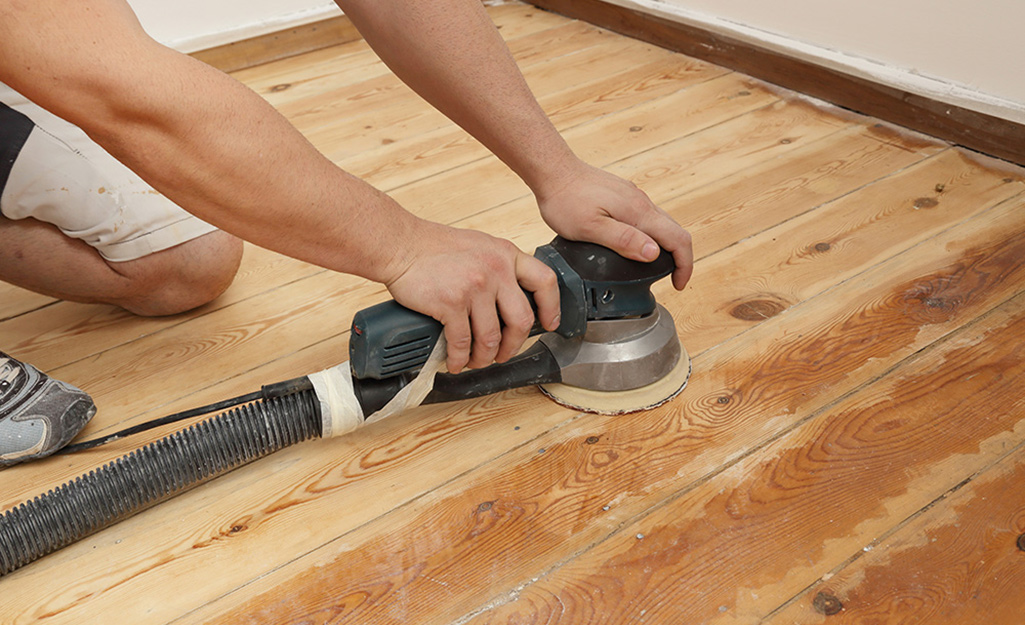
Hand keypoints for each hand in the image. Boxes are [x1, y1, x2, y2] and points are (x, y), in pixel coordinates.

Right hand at [383, 222, 560, 373]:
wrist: (400, 245)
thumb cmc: (433, 247)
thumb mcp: (480, 246)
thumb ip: (499, 267)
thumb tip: (511, 299)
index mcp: (506, 255)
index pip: (545, 281)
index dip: (551, 307)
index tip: (548, 323)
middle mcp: (496, 270)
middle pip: (521, 320)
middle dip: (513, 345)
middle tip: (503, 353)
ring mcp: (475, 287)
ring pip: (492, 337)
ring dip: (484, 357)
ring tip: (476, 361)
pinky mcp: (452, 303)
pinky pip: (462, 342)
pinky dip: (459, 358)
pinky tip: (454, 361)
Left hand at [535, 161, 692, 289]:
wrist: (554, 171)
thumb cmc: (566, 200)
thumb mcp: (591, 227)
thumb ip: (623, 240)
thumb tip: (654, 253)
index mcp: (638, 212)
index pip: (678, 239)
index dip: (684, 264)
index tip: (678, 284)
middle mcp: (641, 202)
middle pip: (675, 231)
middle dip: (680, 257)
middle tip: (670, 279)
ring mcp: (633, 197)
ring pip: (662, 223)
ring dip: (666, 245)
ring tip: (654, 267)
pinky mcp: (624, 195)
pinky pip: (647, 216)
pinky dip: (652, 234)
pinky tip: (636, 244)